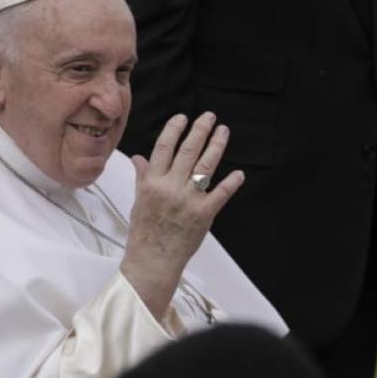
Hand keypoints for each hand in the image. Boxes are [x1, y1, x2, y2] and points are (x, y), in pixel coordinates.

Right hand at [121, 112, 244, 318]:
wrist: (153, 260)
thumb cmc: (145, 233)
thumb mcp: (139, 201)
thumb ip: (142, 177)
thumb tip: (138, 157)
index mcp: (152, 182)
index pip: (164, 147)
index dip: (174, 129)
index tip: (183, 118)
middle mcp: (170, 188)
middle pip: (188, 151)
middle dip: (200, 130)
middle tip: (209, 117)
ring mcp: (189, 200)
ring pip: (205, 166)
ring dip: (216, 146)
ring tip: (223, 132)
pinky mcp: (204, 214)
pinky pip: (221, 193)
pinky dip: (231, 183)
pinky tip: (239, 173)